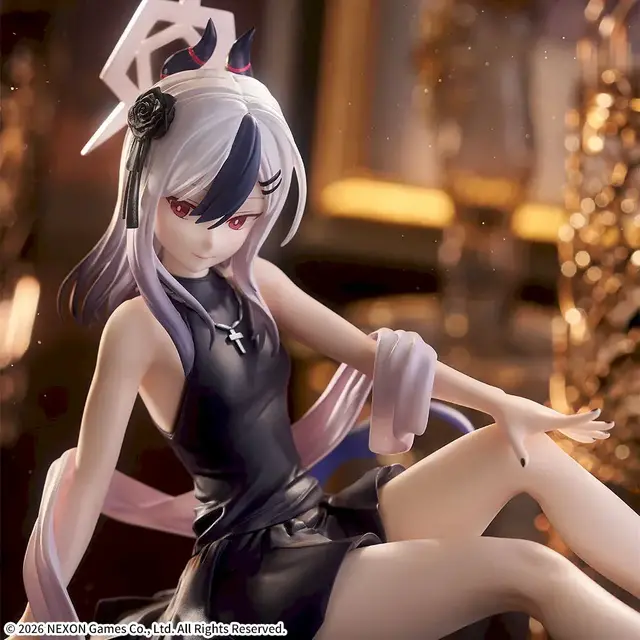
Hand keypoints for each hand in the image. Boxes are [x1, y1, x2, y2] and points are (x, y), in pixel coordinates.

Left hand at [492, 394, 613, 466]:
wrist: (501, 404)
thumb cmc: (506, 421)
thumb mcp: (513, 438)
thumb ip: (520, 452)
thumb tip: (524, 466)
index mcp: (547, 420)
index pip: (570, 420)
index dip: (584, 418)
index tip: (598, 412)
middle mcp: (551, 415)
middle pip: (577, 422)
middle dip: (594, 425)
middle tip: (611, 427)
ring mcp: (549, 414)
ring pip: (573, 422)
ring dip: (588, 427)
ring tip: (603, 433)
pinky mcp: (545, 414)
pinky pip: (565, 422)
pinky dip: (577, 427)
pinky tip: (582, 432)